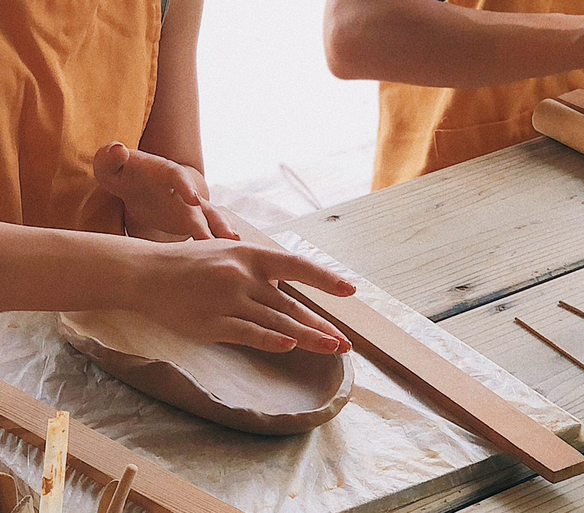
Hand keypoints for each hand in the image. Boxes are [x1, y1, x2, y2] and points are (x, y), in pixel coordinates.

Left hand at [93, 142, 237, 241]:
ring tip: (235, 247)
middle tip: (228, 237)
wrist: (136, 185)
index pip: (178, 177)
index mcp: (166, 173)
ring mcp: (191, 208)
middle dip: (217, 221)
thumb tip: (117, 148)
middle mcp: (185, 190)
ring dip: (223, 233)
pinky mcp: (190, 223)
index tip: (193, 199)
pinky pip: (206, 234)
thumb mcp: (110, 164)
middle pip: (204, 205)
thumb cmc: (121, 172)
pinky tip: (225, 258)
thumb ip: (110, 157)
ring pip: (211, 221)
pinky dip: (215, 245)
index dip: (186, 186)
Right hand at [134, 238, 356, 353]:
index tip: (350, 290)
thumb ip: (259, 271)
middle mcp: (243, 276)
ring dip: (308, 337)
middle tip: (348, 343)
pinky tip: (290, 347)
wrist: (145, 274)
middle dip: (323, 325)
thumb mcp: (228, 253)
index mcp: (251, 256)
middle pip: (292, 305)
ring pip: (277, 322)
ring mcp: (228, 300)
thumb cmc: (191, 263)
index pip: (297, 266)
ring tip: (333, 348)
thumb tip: (289, 290)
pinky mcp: (212, 323)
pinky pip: (248, 334)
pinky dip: (271, 341)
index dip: (325, 278)